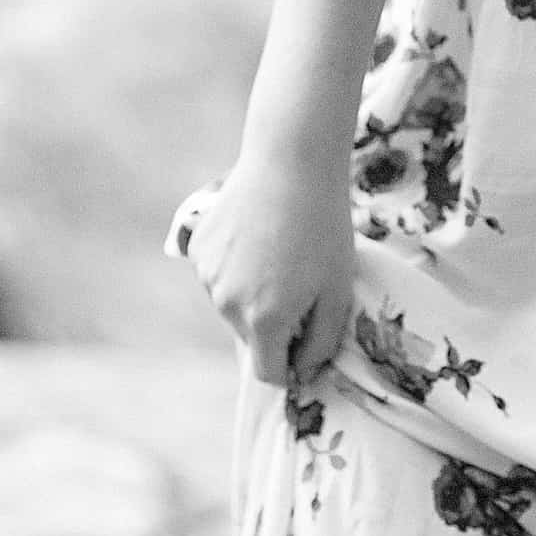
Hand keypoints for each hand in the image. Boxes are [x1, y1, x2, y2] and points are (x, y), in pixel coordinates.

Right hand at [173, 151, 355, 386]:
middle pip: (251, 337)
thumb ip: (321, 343)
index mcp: (265, 321)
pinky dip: (234, 267)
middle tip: (301, 282)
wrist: (291, 162)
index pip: (268, 373)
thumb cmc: (324, 227)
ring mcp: (207, 275)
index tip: (306, 346)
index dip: (290, 367)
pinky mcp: (197, 248)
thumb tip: (303, 373)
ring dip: (253, 294)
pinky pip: (217, 275)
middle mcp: (227, 305)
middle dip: (274, 324)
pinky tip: (256, 235)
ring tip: (280, 252)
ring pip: (232, 306)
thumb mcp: (338, 291)